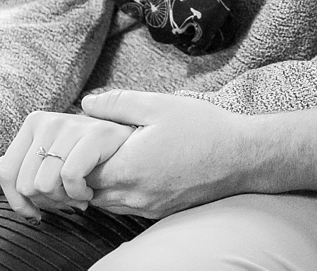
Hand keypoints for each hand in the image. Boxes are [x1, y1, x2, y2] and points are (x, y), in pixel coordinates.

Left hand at [0, 110, 135, 217]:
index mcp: (34, 123)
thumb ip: (19, 166)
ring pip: (44, 184)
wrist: (136, 139)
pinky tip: (89, 191)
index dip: (16, 203)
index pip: (6, 175)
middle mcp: (49, 121)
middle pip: (25, 185)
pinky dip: (79, 193)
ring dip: (64, 201)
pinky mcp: (96, 134)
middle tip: (66, 200)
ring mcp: (72, 125)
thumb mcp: (52, 156)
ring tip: (79, 195)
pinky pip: (69, 177)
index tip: (34, 213)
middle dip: (46, 203)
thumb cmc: (92, 152)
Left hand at [80, 91, 257, 217]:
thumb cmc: (203, 128)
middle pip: (87, 192)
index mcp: (128, 168)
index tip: (84, 136)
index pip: (77, 173)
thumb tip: (87, 104)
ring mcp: (147, 207)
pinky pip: (125, 206)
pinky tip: (132, 168)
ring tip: (112, 155)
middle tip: (94, 145)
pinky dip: (118, 191)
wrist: (242, 157)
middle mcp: (134, 195)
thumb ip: (117, 103)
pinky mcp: (159, 212)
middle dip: (82, 170)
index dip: (74, 155)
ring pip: (105, 202)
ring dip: (100, 183)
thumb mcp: (159, 105)